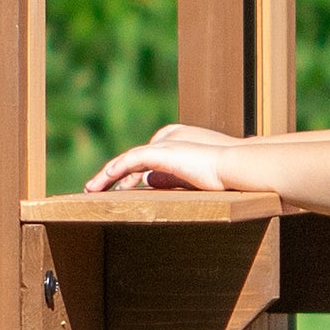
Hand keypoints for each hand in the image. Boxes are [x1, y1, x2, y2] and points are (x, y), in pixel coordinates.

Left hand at [84, 125, 242, 196]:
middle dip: (114, 175)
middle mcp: (168, 138)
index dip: (130, 175)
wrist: (237, 166)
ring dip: (106, 175)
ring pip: (126, 160)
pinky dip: (113, 172)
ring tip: (91, 190)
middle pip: (133, 159)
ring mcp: (164, 143)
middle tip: (96, 190)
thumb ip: (171, 176)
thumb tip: (149, 181)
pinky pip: (129, 162)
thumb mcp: (193, 176)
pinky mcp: (160, 152)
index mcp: (178, 141)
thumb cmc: (226, 174)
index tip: (121, 189)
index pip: (147, 159)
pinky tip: (100, 183)